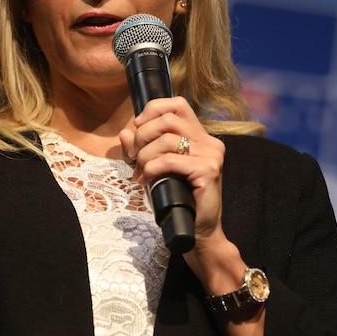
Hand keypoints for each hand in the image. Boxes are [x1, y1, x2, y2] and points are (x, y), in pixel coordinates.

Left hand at [118, 97, 226, 244]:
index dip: (153, 110)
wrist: (196, 230)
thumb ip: (141, 149)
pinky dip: (152, 169)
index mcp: (200, 136)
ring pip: (166, 140)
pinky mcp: (208, 170)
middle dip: (143, 136)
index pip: (177, 104)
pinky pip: (170, 160)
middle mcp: (209, 141)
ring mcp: (211, 155)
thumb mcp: (155, 169)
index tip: (137, 128)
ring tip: (141, 174)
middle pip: (167, 119)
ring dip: (145, 157)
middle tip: (135, 158)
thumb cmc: (177, 199)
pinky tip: (148, 180)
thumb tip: (125, 133)